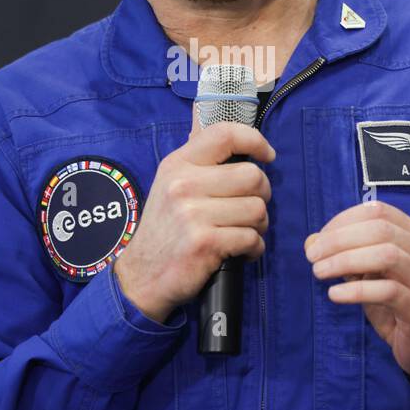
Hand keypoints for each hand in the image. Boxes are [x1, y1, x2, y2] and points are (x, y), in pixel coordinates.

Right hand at [113, 108, 275, 322]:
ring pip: (257, 209)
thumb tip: (244, 145)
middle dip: (262, 195)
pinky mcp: (204, 243)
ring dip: (259, 225)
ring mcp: (193, 214)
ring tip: (244, 232)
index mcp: (178, 164)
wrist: (142, 275)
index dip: (255, 140)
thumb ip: (201, 164)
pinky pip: (251, 238)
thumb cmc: (166, 229)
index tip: (267, 156)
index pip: (224, 134)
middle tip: (251, 209)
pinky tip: (241, 252)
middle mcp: (184, 185)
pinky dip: (254, 248)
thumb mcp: (171, 185)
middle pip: (253, 176)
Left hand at [304, 198, 409, 379]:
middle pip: (380, 230)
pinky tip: (335, 294)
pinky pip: (386, 291)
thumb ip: (347, 254)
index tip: (318, 239)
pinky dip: (355, 290)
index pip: (379, 212)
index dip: (343, 221)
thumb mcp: (373, 274)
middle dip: (339, 239)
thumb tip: (311, 242)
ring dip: (345, 260)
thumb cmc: (399, 303)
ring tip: (319, 272)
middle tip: (312, 256)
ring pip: (386, 255)